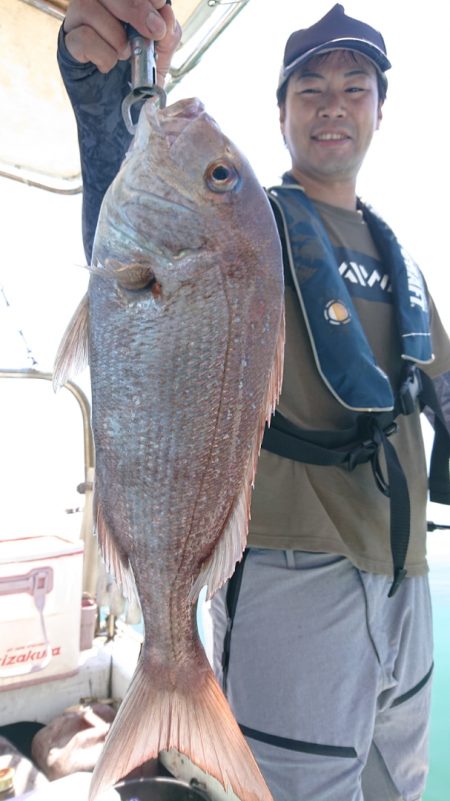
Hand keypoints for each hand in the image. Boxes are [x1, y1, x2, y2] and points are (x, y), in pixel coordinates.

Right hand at [63, 0, 180, 83]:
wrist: (121, 118)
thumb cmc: (138, 85)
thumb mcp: (161, 60)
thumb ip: (167, 35)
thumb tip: (165, 13)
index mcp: (121, 6)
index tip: (159, 6)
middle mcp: (99, 8)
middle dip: (134, 6)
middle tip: (154, 31)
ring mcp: (79, 23)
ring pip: (89, 6)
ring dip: (115, 34)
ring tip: (125, 56)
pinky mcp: (68, 46)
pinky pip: (81, 36)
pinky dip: (102, 53)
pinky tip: (108, 67)